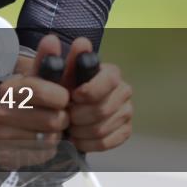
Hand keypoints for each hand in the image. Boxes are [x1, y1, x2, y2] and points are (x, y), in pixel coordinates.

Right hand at [0, 34, 68, 168]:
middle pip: (54, 120)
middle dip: (62, 118)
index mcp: (9, 89)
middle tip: (58, 115)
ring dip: (56, 134)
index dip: (61, 97)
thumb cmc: (18, 101)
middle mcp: (3, 112)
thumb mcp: (29, 80)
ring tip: (49, 128)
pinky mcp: (10, 157)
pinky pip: (45, 154)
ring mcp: (4, 137)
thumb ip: (44, 61)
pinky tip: (40, 141)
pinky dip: (48, 149)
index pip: (46, 92)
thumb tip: (52, 39)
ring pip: (51, 139)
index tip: (62, 97)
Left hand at [64, 37, 132, 151]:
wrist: (65, 108)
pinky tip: (77, 138)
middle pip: (103, 109)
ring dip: (80, 131)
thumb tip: (81, 42)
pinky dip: (88, 143)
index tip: (72, 96)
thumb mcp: (59, 72)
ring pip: (103, 128)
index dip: (90, 91)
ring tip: (68, 127)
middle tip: (65, 116)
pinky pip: (107, 142)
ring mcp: (126, 112)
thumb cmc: (63, 87)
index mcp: (111, 73)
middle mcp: (124, 90)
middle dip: (78, 116)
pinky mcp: (125, 130)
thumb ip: (69, 57)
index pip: (110, 80)